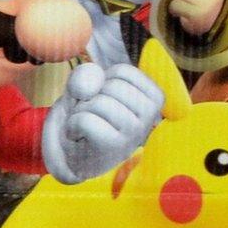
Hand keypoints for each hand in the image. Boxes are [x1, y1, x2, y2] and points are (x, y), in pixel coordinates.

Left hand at [41, 62, 165, 182]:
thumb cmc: (89, 115)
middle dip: (91, 96)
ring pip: (98, 102)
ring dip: (80, 111)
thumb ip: (86, 75)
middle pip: (111, 86)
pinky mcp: (114, 146)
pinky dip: (73, 125)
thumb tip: (86, 88)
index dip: (103, 81)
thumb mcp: (88, 87)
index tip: (104, 99)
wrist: (77, 154)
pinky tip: (79, 135)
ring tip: (86, 126)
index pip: (123, 72)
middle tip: (93, 115)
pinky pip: (85, 120)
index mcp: (154, 98)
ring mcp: (135, 132)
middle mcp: (151, 115)